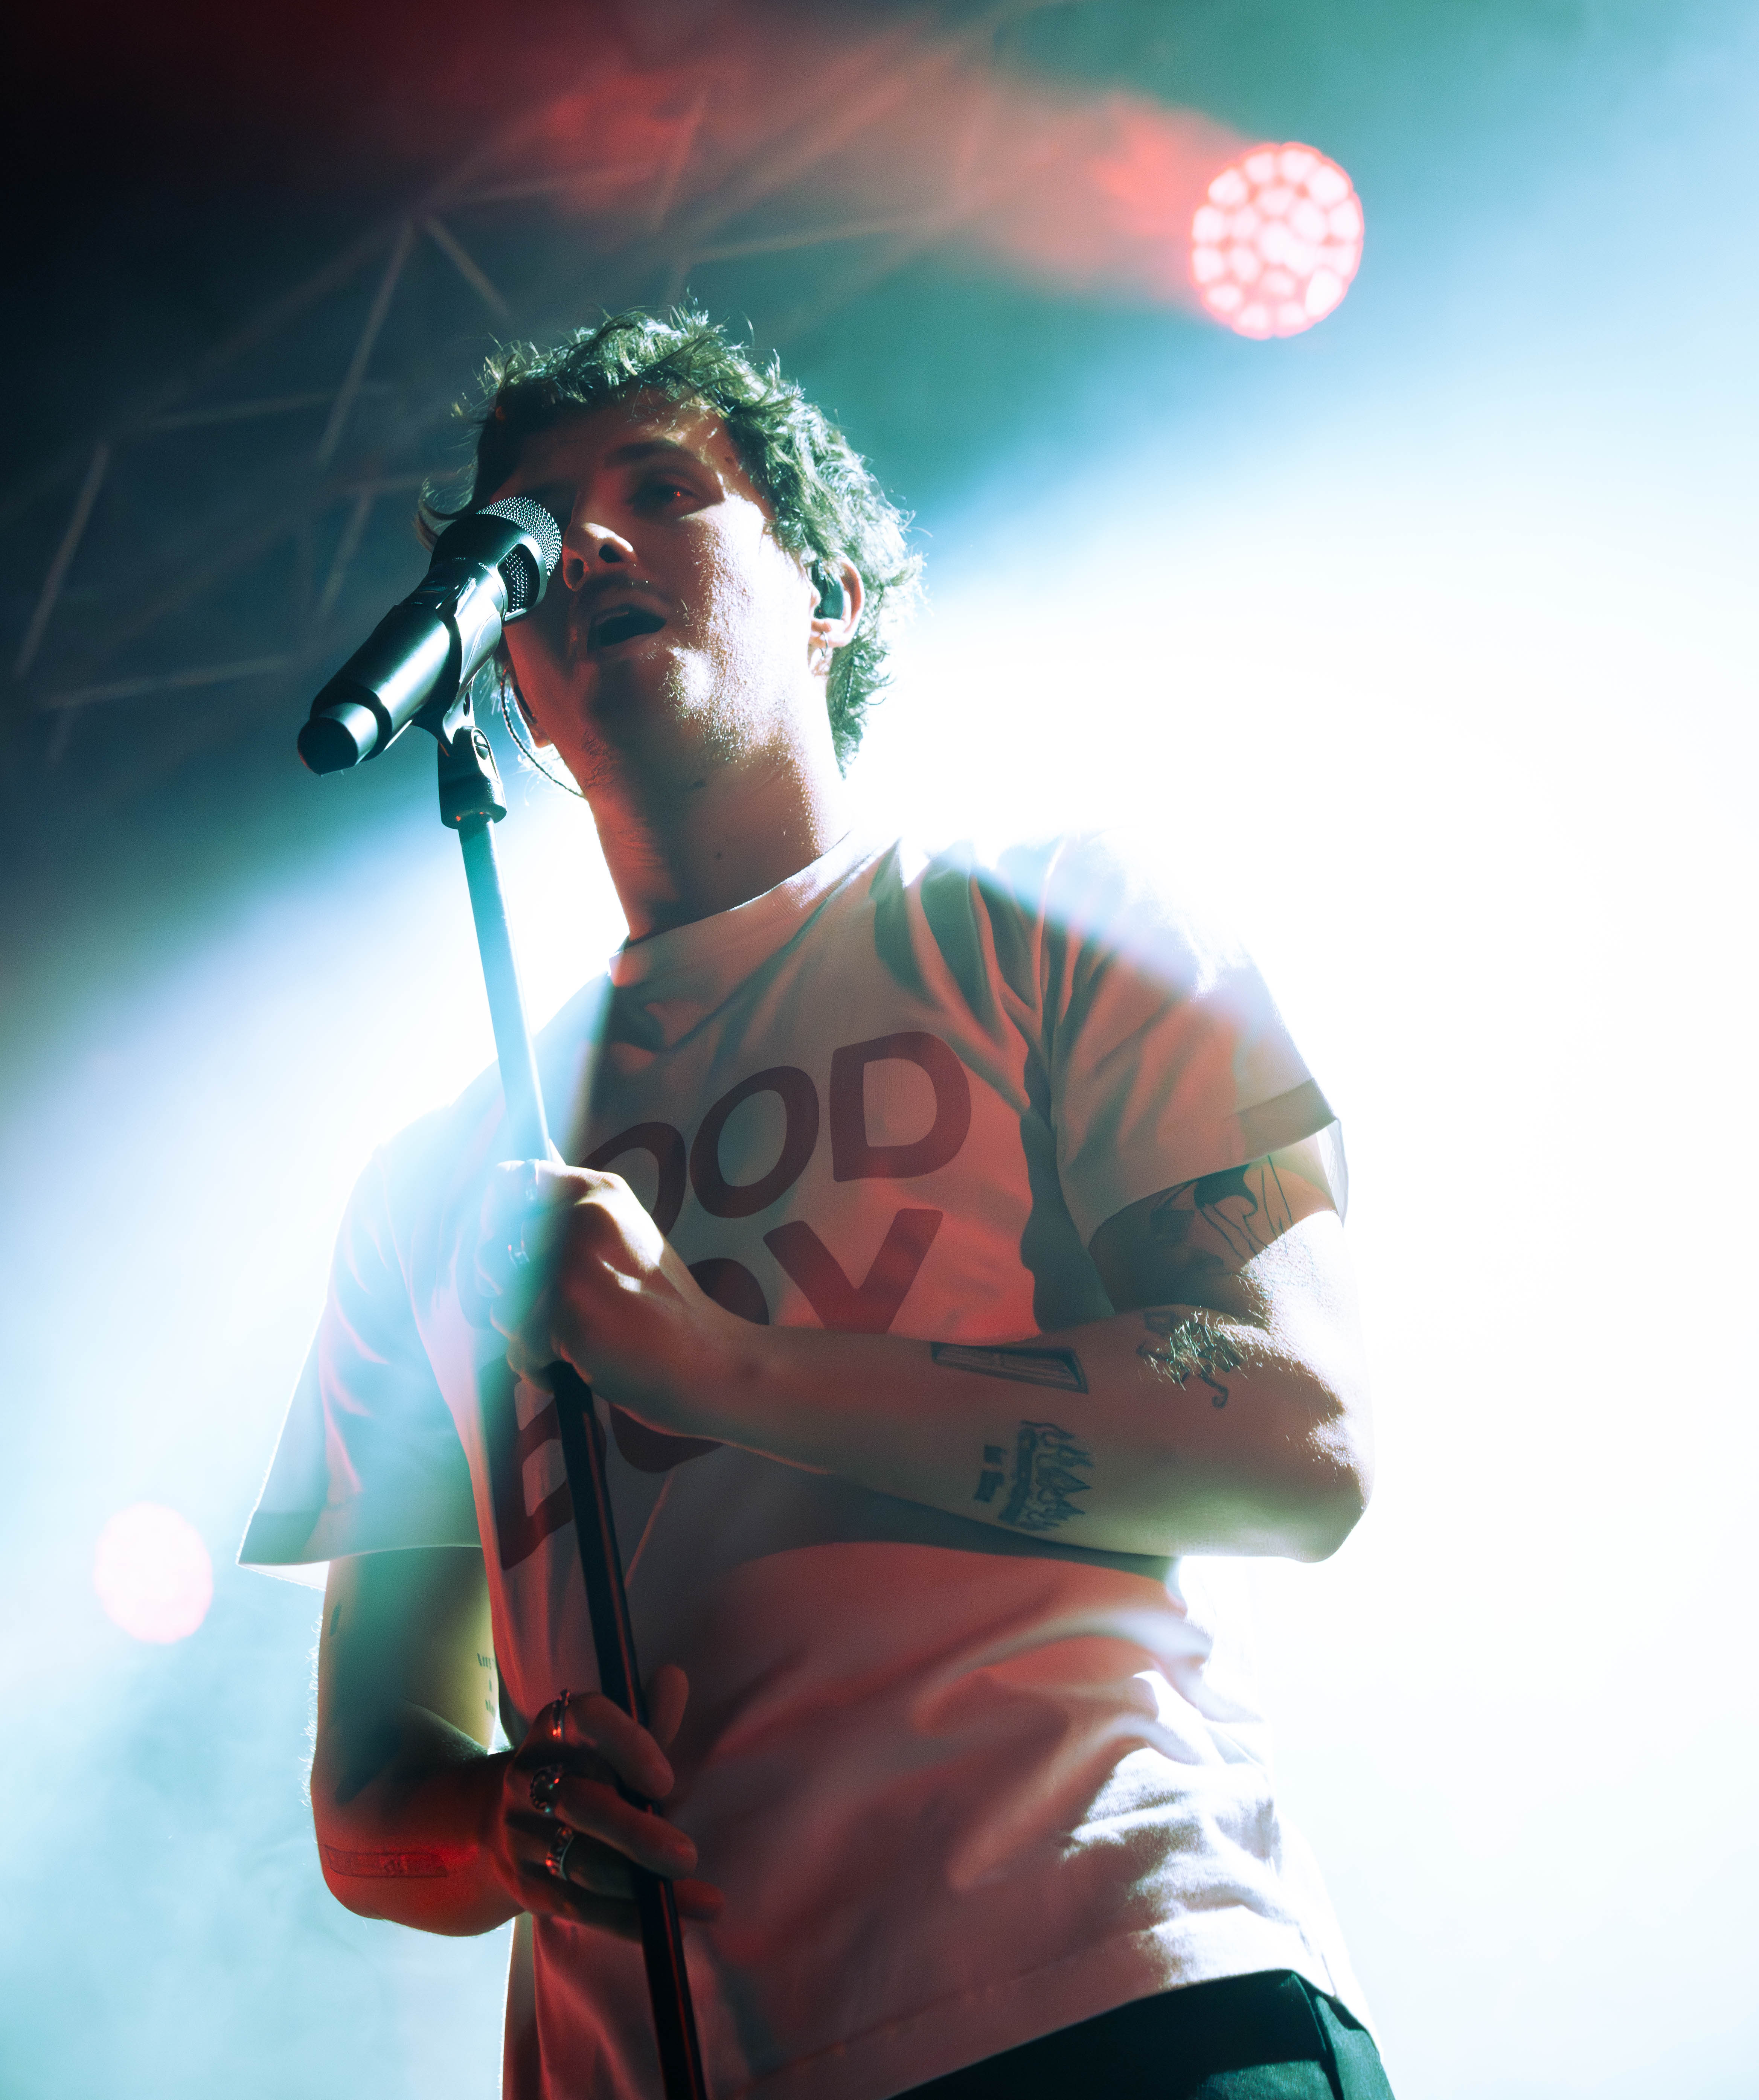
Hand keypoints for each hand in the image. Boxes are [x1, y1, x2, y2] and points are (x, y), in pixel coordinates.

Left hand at [476, 1160, 741, 1436]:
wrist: (711, 1361)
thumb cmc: (663, 1314)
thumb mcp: (621, 1243)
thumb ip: (566, 1230)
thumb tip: (488, 1242)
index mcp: (599, 1192)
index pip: (512, 1180)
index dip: (494, 1217)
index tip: (504, 1249)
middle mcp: (581, 1214)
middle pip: (489, 1253)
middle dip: (506, 1295)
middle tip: (553, 1314)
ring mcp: (572, 1260)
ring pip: (499, 1306)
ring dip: (528, 1335)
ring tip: (579, 1339)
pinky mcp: (566, 1310)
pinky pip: (518, 1347)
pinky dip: (541, 1367)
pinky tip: (585, 1362)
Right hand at [486, 1670, 721, 1939]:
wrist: (501, 1825)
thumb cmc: (580, 1773)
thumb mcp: (607, 1743)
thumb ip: (647, 1718)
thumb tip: (674, 1679)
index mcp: (553, 1731)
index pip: (584, 1718)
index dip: (627, 1743)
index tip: (666, 1781)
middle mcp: (527, 1779)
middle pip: (581, 1804)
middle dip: (636, 1834)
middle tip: (689, 1856)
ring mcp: (521, 1836)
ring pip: (581, 1863)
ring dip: (642, 1886)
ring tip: (705, 1901)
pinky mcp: (525, 1887)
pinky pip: (579, 1907)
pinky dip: (627, 1919)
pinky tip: (672, 1926)